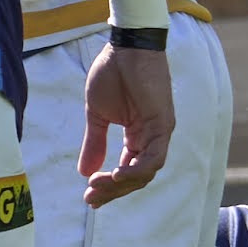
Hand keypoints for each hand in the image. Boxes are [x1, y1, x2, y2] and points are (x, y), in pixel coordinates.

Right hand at [79, 43, 173, 206]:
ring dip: (121, 184)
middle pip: (136, 177)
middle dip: (112, 191)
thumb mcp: (97, 114)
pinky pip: (154, 158)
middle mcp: (151, 139)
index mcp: (137, 136)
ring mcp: (159, 133)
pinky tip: (116, 174)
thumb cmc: (112, 73)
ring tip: (98, 185)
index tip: (87, 196)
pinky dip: (137, 170)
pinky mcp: (164, 125)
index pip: (125, 171)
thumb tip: (84, 172)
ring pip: (145, 172)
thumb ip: (94, 142)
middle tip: (90, 198)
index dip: (108, 187)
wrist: (125, 47)